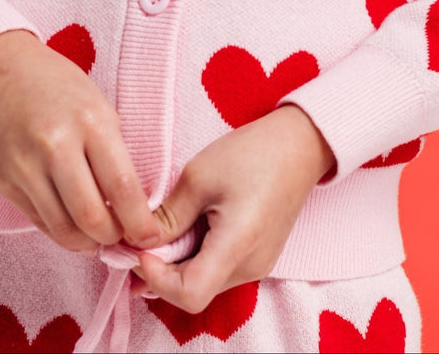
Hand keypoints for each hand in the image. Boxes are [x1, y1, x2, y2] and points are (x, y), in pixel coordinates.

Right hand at [0, 29, 158, 255]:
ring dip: (87, 243)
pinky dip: (61, 231)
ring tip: (100, 239)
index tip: (151, 237)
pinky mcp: (4, 181)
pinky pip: (38, 221)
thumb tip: (132, 204)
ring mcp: (25, 166)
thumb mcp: (98, 107)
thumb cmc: (59, 87)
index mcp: (91, 122)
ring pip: (63, 227)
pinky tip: (73, 227)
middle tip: (124, 238)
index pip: (122, 186)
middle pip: (91, 216)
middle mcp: (56, 145)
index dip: (140, 222)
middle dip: (113, 238)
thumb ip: (113, 152)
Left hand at [136, 104, 335, 312]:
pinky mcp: (260, 257)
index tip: (141, 247)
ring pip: (205, 282)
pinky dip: (197, 256)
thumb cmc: (252, 152)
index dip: (156, 278)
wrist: (300, 144)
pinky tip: (190, 226)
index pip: (189, 295)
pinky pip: (219, 269)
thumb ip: (167, 217)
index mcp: (238, 245)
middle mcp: (251, 266)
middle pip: (194, 292)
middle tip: (144, 236)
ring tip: (170, 224)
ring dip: (179, 262)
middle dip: (162, 270)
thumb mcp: (199, 176)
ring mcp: (258, 265)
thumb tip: (139, 244)